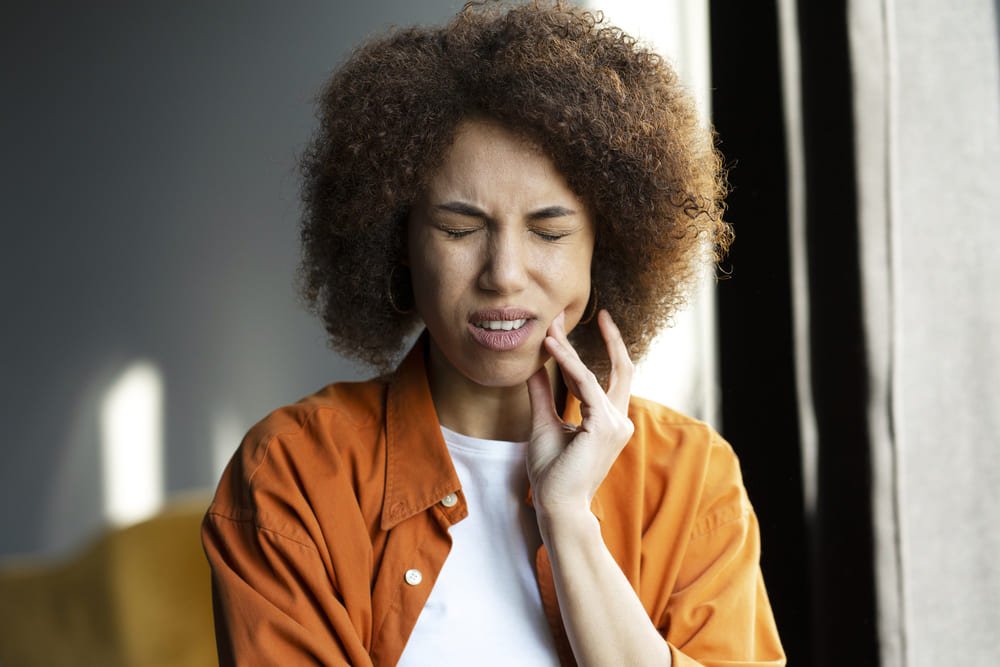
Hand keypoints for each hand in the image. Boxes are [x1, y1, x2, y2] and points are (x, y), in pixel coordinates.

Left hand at [525, 309, 634, 518]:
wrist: (556, 505)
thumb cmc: (552, 474)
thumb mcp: (544, 424)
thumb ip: (542, 395)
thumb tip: (534, 368)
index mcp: (609, 421)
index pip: (604, 378)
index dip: (585, 352)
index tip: (565, 330)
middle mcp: (619, 420)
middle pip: (621, 369)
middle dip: (611, 339)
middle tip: (596, 312)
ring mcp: (616, 423)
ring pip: (591, 374)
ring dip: (567, 350)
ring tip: (547, 330)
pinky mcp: (604, 426)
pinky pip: (584, 385)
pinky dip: (567, 364)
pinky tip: (549, 348)